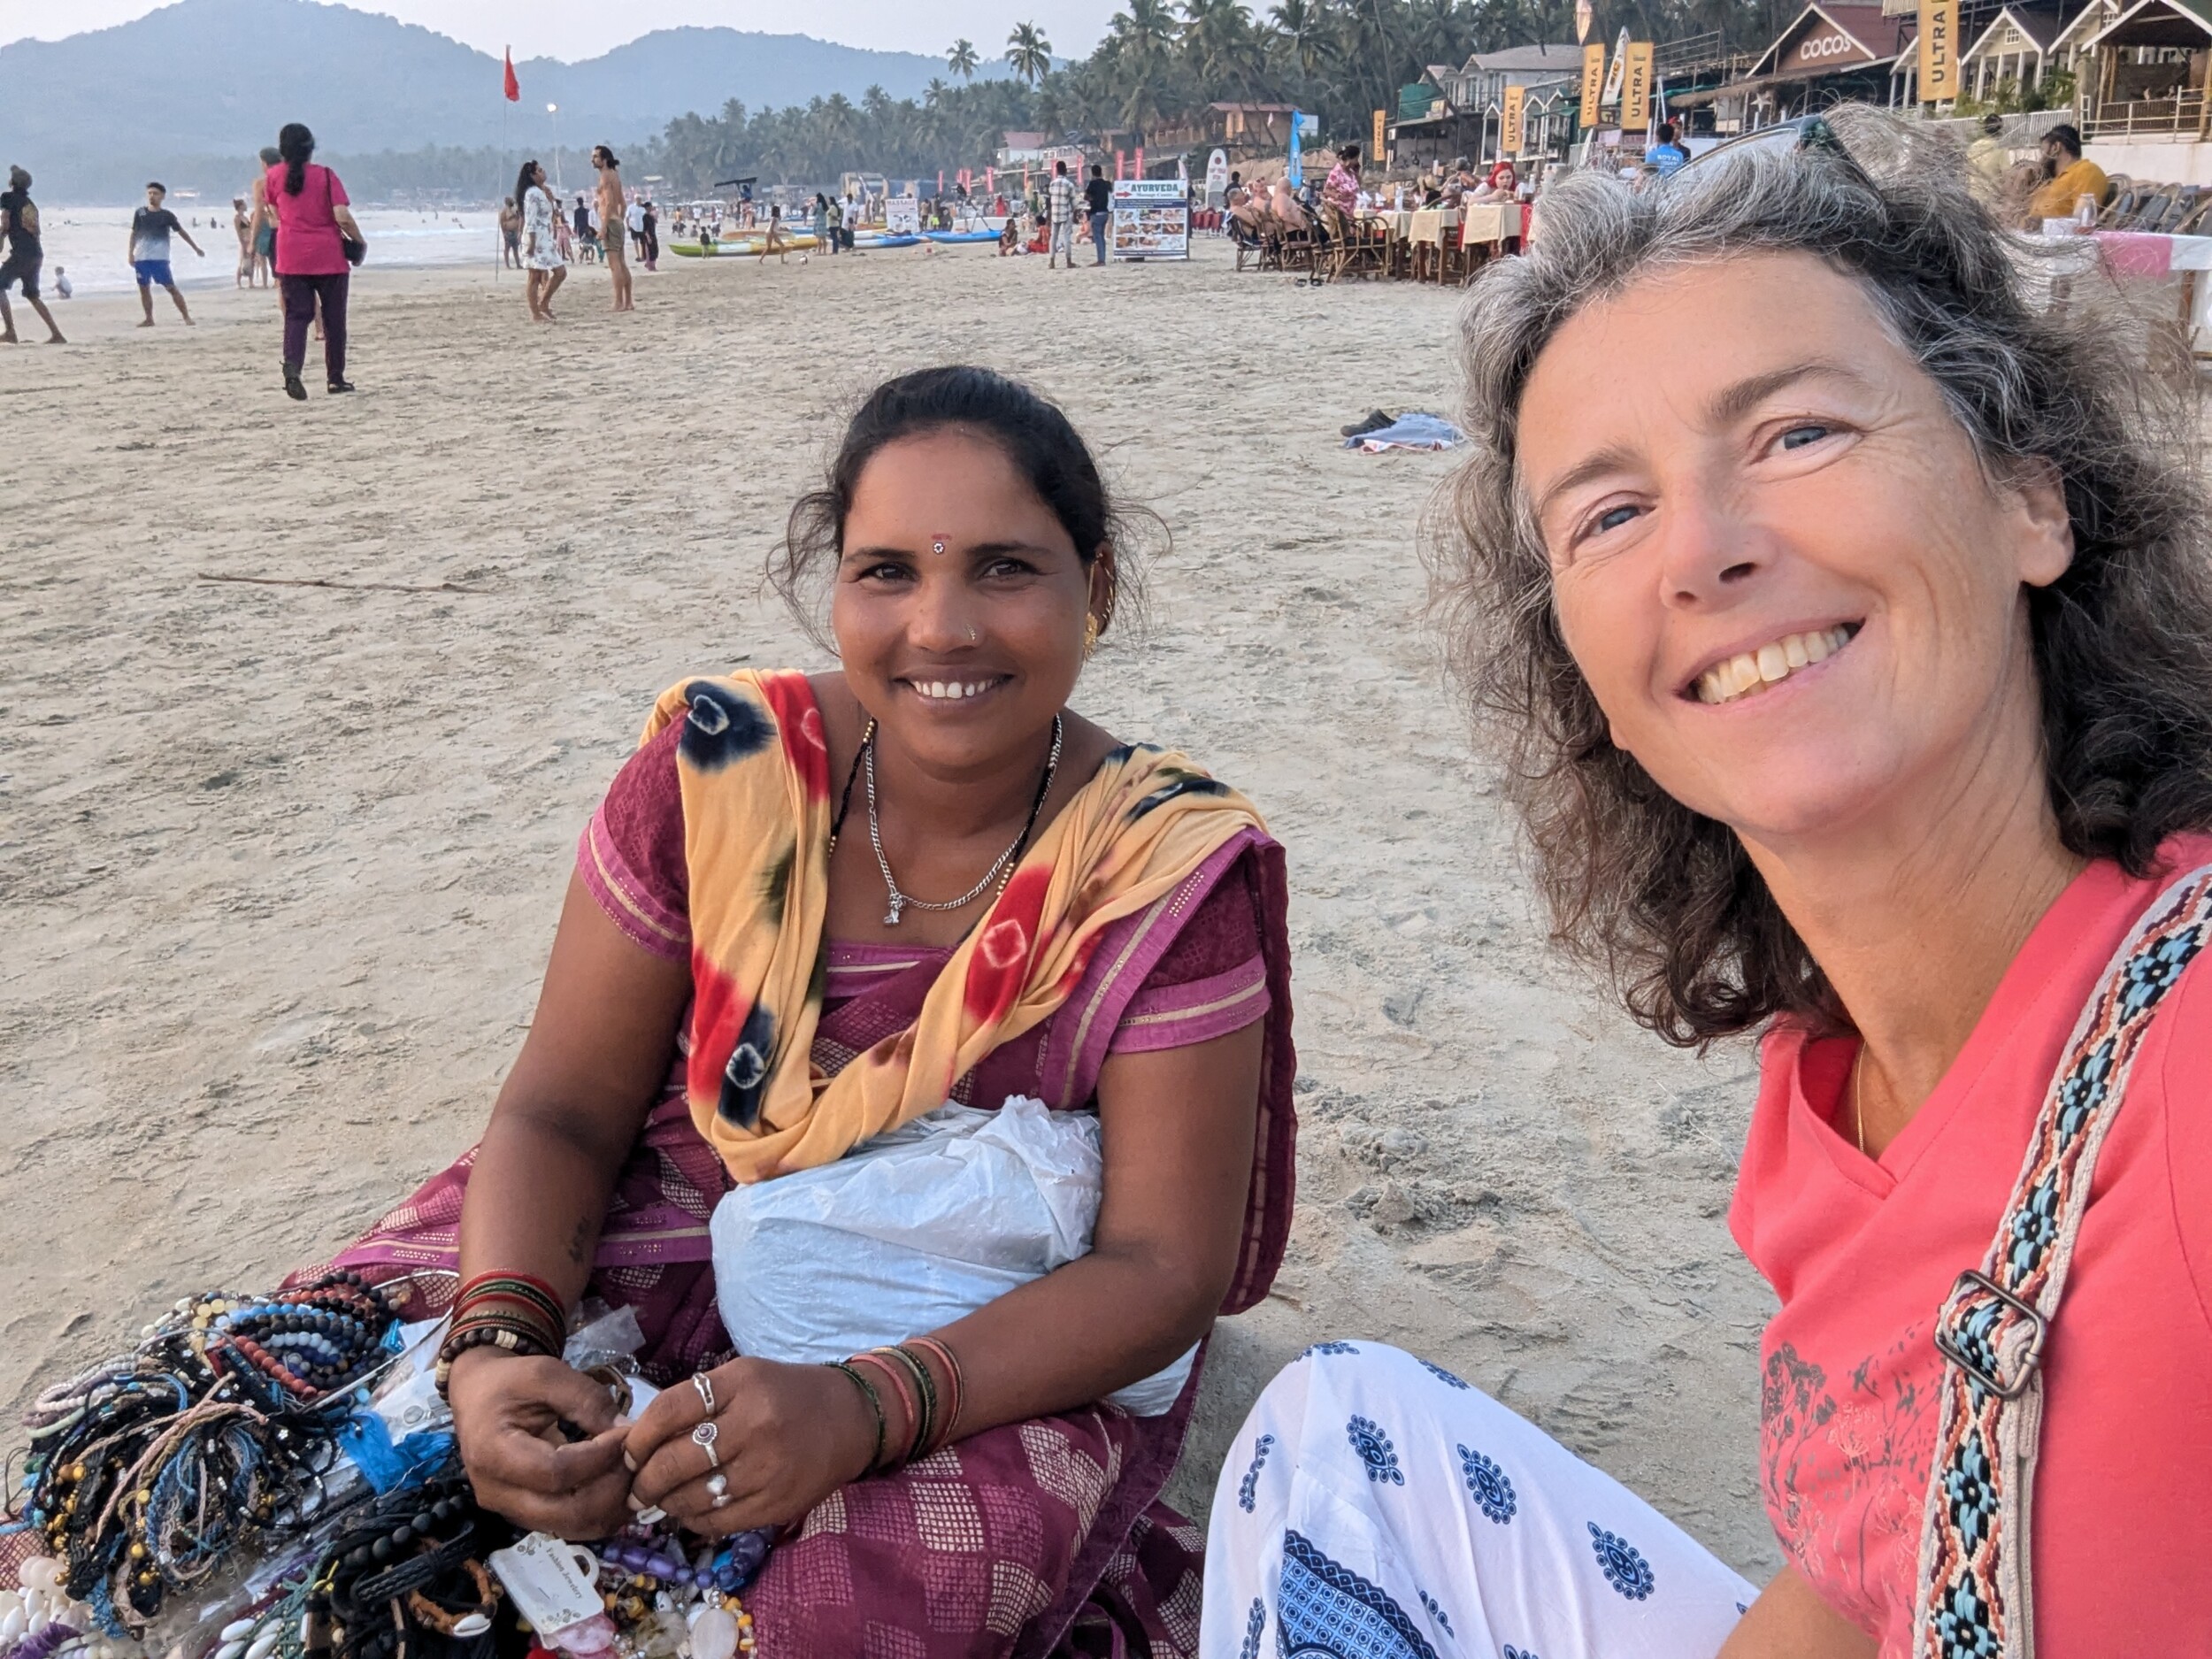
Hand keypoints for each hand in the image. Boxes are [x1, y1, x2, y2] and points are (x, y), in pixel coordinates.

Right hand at [447, 1347, 631, 1538]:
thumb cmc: (510, 1382)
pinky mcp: (525, 1515)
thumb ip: (587, 1400)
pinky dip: (601, 1512)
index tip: (627, 1435)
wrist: (478, 1396)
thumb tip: (628, 1431)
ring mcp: (510, 1510)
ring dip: (611, 1507)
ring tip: (632, 1472)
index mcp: (493, 1453)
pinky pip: (569, 1525)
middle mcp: (496, 1493)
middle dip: (612, 1488)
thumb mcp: (547, 1375)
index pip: (556, 1473)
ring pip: (571, 1527)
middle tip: (637, 1458)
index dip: (599, 1458)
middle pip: (566, 1512)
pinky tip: (618, 1485)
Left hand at [625, 1358, 878, 1535]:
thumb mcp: (745, 1378)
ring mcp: (767, 1469)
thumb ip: (696, 1401)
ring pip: (691, 1498)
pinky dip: (695, 1520)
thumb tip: (639, 1442)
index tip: (628, 1453)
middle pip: (673, 1461)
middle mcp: (754, 1424)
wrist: (853, 1418)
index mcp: (741, 1383)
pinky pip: (717, 1522)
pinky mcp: (776, 1504)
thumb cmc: (788, 1394)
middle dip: (643, 1481)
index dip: (638, 1438)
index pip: (668, 1411)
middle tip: (637, 1488)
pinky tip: (694, 1510)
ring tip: (664, 1500)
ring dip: (667, 1504)